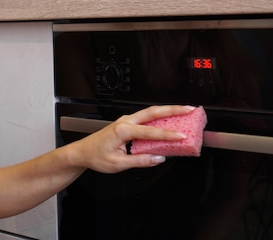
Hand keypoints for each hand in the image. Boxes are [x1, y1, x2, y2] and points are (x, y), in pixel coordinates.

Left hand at [70, 105, 192, 173]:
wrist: (82, 152)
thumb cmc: (96, 156)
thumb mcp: (118, 164)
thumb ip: (140, 161)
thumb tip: (158, 159)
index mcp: (122, 130)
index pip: (150, 132)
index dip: (168, 134)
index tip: (182, 136)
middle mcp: (125, 121)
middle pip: (153, 112)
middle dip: (173, 109)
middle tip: (190, 109)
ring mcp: (126, 120)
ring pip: (150, 112)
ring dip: (168, 110)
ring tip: (184, 111)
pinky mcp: (127, 123)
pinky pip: (146, 118)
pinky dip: (159, 117)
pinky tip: (169, 120)